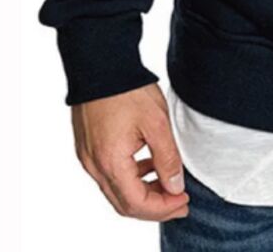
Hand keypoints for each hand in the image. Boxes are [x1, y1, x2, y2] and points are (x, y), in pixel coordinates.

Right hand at [71, 82, 190, 220]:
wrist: (100, 64)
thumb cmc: (128, 90)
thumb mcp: (157, 123)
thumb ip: (167, 158)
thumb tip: (176, 187)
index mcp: (110, 162)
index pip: (136, 203)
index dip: (163, 208)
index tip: (184, 201)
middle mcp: (94, 166)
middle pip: (124, 203)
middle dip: (154, 206)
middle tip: (180, 201)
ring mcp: (88, 157)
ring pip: (116, 190)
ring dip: (143, 192)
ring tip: (169, 183)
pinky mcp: (88, 147)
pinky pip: (109, 174)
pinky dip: (130, 177)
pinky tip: (149, 164)